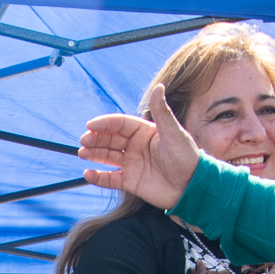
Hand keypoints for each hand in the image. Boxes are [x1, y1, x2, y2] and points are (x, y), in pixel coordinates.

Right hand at [77, 82, 198, 207]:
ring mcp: (132, 164)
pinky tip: (88, 174)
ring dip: (94, 154)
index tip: (90, 125)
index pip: (120, 124)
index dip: (104, 124)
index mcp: (144, 132)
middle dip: (96, 139)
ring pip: (107, 157)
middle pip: (110, 139)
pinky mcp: (130, 182)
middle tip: (84, 141)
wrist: (192, 186)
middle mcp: (135, 146)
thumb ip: (162, 112)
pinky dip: (98, 177)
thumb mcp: (174, 133)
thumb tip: (159, 86)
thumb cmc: (186, 157)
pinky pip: (110, 179)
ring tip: (82, 153)